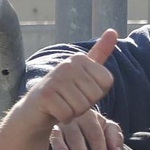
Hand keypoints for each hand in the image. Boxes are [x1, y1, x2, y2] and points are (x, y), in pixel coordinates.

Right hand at [0, 30, 117, 149]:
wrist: (36, 109)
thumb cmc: (65, 92)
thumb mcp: (85, 72)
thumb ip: (100, 53)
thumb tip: (113, 30)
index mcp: (80, 58)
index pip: (107, 82)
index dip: (97, 93)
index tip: (82, 91)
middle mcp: (67, 64)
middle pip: (94, 95)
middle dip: (85, 104)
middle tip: (70, 100)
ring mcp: (55, 78)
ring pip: (81, 106)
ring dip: (74, 112)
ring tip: (63, 105)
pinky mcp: (45, 95)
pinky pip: (68, 114)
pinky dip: (63, 118)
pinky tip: (55, 112)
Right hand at [50, 108, 124, 149]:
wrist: (63, 117)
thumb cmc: (88, 130)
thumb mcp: (104, 130)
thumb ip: (114, 139)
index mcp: (93, 116)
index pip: (99, 132)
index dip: (101, 149)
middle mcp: (79, 116)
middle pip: (88, 132)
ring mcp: (65, 121)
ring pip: (73, 134)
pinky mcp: (52, 127)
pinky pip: (55, 136)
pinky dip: (60, 145)